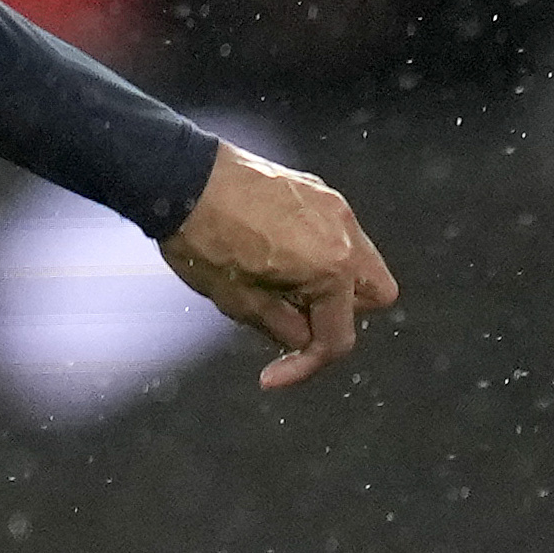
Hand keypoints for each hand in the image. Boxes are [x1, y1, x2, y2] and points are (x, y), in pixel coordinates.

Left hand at [163, 136, 398, 391]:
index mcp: (331, 268)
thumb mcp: (237, 301)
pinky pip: (335, 232)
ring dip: (332, 283)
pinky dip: (319, 253)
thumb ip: (281, 327)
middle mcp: (346, 234)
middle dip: (340, 315)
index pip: (338, 337)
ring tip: (282, 286)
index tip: (273, 376)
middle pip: (373, 295)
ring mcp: (334, 206)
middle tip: (295, 318)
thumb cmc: (203, 239)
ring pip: (359, 259)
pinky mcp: (318, 188)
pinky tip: (277, 255)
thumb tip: (302, 338)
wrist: (180, 176)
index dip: (306, 366)